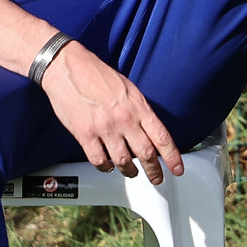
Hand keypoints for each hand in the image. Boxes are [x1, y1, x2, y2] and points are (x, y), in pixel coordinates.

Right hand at [39, 40, 183, 183]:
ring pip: (123, 161)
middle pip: (146, 153)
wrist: (68, 68)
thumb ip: (140, 112)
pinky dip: (105, 167)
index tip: (177, 169)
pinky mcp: (85, 134)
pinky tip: (108, 166)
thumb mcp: (129, 90)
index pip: (162, 137)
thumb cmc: (99, 76)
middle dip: (154, 171)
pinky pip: (98, 160)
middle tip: (157, 179)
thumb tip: (149, 132)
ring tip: (132, 173)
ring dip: (130, 171)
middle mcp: (124, 120)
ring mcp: (104, 128)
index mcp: (139, 107)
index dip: (172, 157)